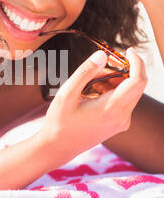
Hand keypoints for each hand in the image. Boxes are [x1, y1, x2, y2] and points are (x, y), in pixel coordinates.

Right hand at [37, 48, 147, 165]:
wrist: (59, 147)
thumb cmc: (60, 120)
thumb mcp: (67, 93)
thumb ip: (85, 72)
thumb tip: (103, 54)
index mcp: (111, 109)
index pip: (137, 81)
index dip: (137, 62)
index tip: (128, 50)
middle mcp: (122, 117)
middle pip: (136, 84)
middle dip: (124, 69)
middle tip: (105, 61)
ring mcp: (122, 122)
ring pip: (130, 92)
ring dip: (117, 80)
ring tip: (91, 81)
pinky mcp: (120, 124)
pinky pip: (125, 100)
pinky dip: (114, 90)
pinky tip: (94, 92)